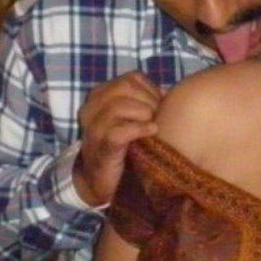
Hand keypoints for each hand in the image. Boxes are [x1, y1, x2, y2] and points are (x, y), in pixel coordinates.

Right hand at [74, 71, 163, 206]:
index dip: (152, 91)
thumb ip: (144, 104)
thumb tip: (168, 93)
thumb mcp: (129, 121)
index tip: (161, 108)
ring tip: (155, 127)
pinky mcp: (101, 147)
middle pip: (126, 87)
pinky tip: (152, 132)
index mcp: (100, 96)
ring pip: (120, 106)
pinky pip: (119, 131)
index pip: (131, 79)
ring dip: (144, 114)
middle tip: (160, 119)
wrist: (100, 182)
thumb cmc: (121, 150)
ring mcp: (94, 127)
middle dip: (149, 101)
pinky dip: (139, 129)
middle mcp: (92, 107)